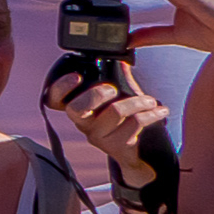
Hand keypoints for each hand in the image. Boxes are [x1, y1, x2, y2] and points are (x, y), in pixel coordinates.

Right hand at [56, 74, 173, 171]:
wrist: (139, 153)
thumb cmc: (126, 120)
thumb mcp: (119, 98)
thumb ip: (118, 80)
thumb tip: (123, 60)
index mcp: (78, 108)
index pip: (54, 99)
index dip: (60, 87)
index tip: (77, 77)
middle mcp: (83, 123)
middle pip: (76, 108)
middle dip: (96, 94)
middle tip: (113, 89)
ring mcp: (98, 136)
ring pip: (114, 111)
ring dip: (138, 101)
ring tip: (151, 101)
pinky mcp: (116, 147)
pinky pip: (134, 123)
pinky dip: (151, 114)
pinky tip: (160, 112)